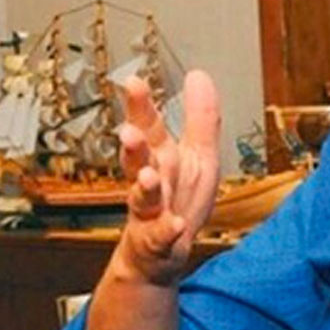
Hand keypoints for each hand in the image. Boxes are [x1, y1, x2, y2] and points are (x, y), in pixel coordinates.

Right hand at [114, 70, 221, 286]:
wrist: (160, 254)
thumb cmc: (180, 198)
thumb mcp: (199, 153)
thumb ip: (199, 117)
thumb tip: (199, 75)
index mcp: (160, 157)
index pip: (148, 127)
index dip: (141, 107)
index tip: (134, 83)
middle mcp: (150, 181)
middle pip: (138, 160)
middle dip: (133, 146)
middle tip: (129, 132)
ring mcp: (149, 212)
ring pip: (143, 197)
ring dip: (145, 186)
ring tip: (148, 177)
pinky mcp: (156, 242)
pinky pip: (160, 237)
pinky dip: (165, 231)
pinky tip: (173, 226)